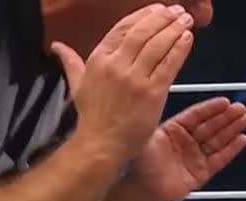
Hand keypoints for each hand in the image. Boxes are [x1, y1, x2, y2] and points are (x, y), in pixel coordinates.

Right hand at [52, 4, 195, 163]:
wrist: (101, 144)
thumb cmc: (92, 117)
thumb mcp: (77, 85)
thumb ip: (71, 63)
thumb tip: (57, 46)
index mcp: (98, 59)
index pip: (123, 28)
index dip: (143, 16)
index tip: (158, 9)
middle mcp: (116, 65)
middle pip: (142, 32)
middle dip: (162, 18)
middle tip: (178, 10)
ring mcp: (135, 78)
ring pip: (157, 45)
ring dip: (174, 29)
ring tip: (186, 19)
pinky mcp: (152, 92)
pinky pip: (168, 65)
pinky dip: (180, 49)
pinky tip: (188, 38)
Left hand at [125, 97, 245, 200]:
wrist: (142, 191)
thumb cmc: (141, 164)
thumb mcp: (150, 137)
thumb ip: (167, 123)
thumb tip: (170, 102)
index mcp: (173, 130)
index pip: (195, 116)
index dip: (210, 109)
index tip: (225, 102)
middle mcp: (186, 142)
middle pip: (210, 126)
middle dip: (226, 117)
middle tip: (240, 108)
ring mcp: (195, 157)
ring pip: (217, 141)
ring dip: (231, 130)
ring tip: (245, 119)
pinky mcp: (202, 173)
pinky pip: (219, 159)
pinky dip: (231, 150)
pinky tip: (241, 139)